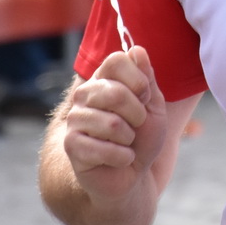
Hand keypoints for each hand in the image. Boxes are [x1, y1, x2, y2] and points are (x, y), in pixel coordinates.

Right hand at [61, 46, 168, 206]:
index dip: (138, 80)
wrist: (131, 175)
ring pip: (111, 123)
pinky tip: (120, 159)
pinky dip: (122, 157)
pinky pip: (103, 148)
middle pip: (116, 92)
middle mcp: (85, 94)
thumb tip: (137, 49)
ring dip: (129, 140)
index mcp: (104, 79)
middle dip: (138, 115)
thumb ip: (147, 79)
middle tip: (137, 127)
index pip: (117, 59)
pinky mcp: (71, 144)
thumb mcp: (153, 106)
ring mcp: (75, 119)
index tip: (145, 98)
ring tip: (126, 144)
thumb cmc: (142, 139)